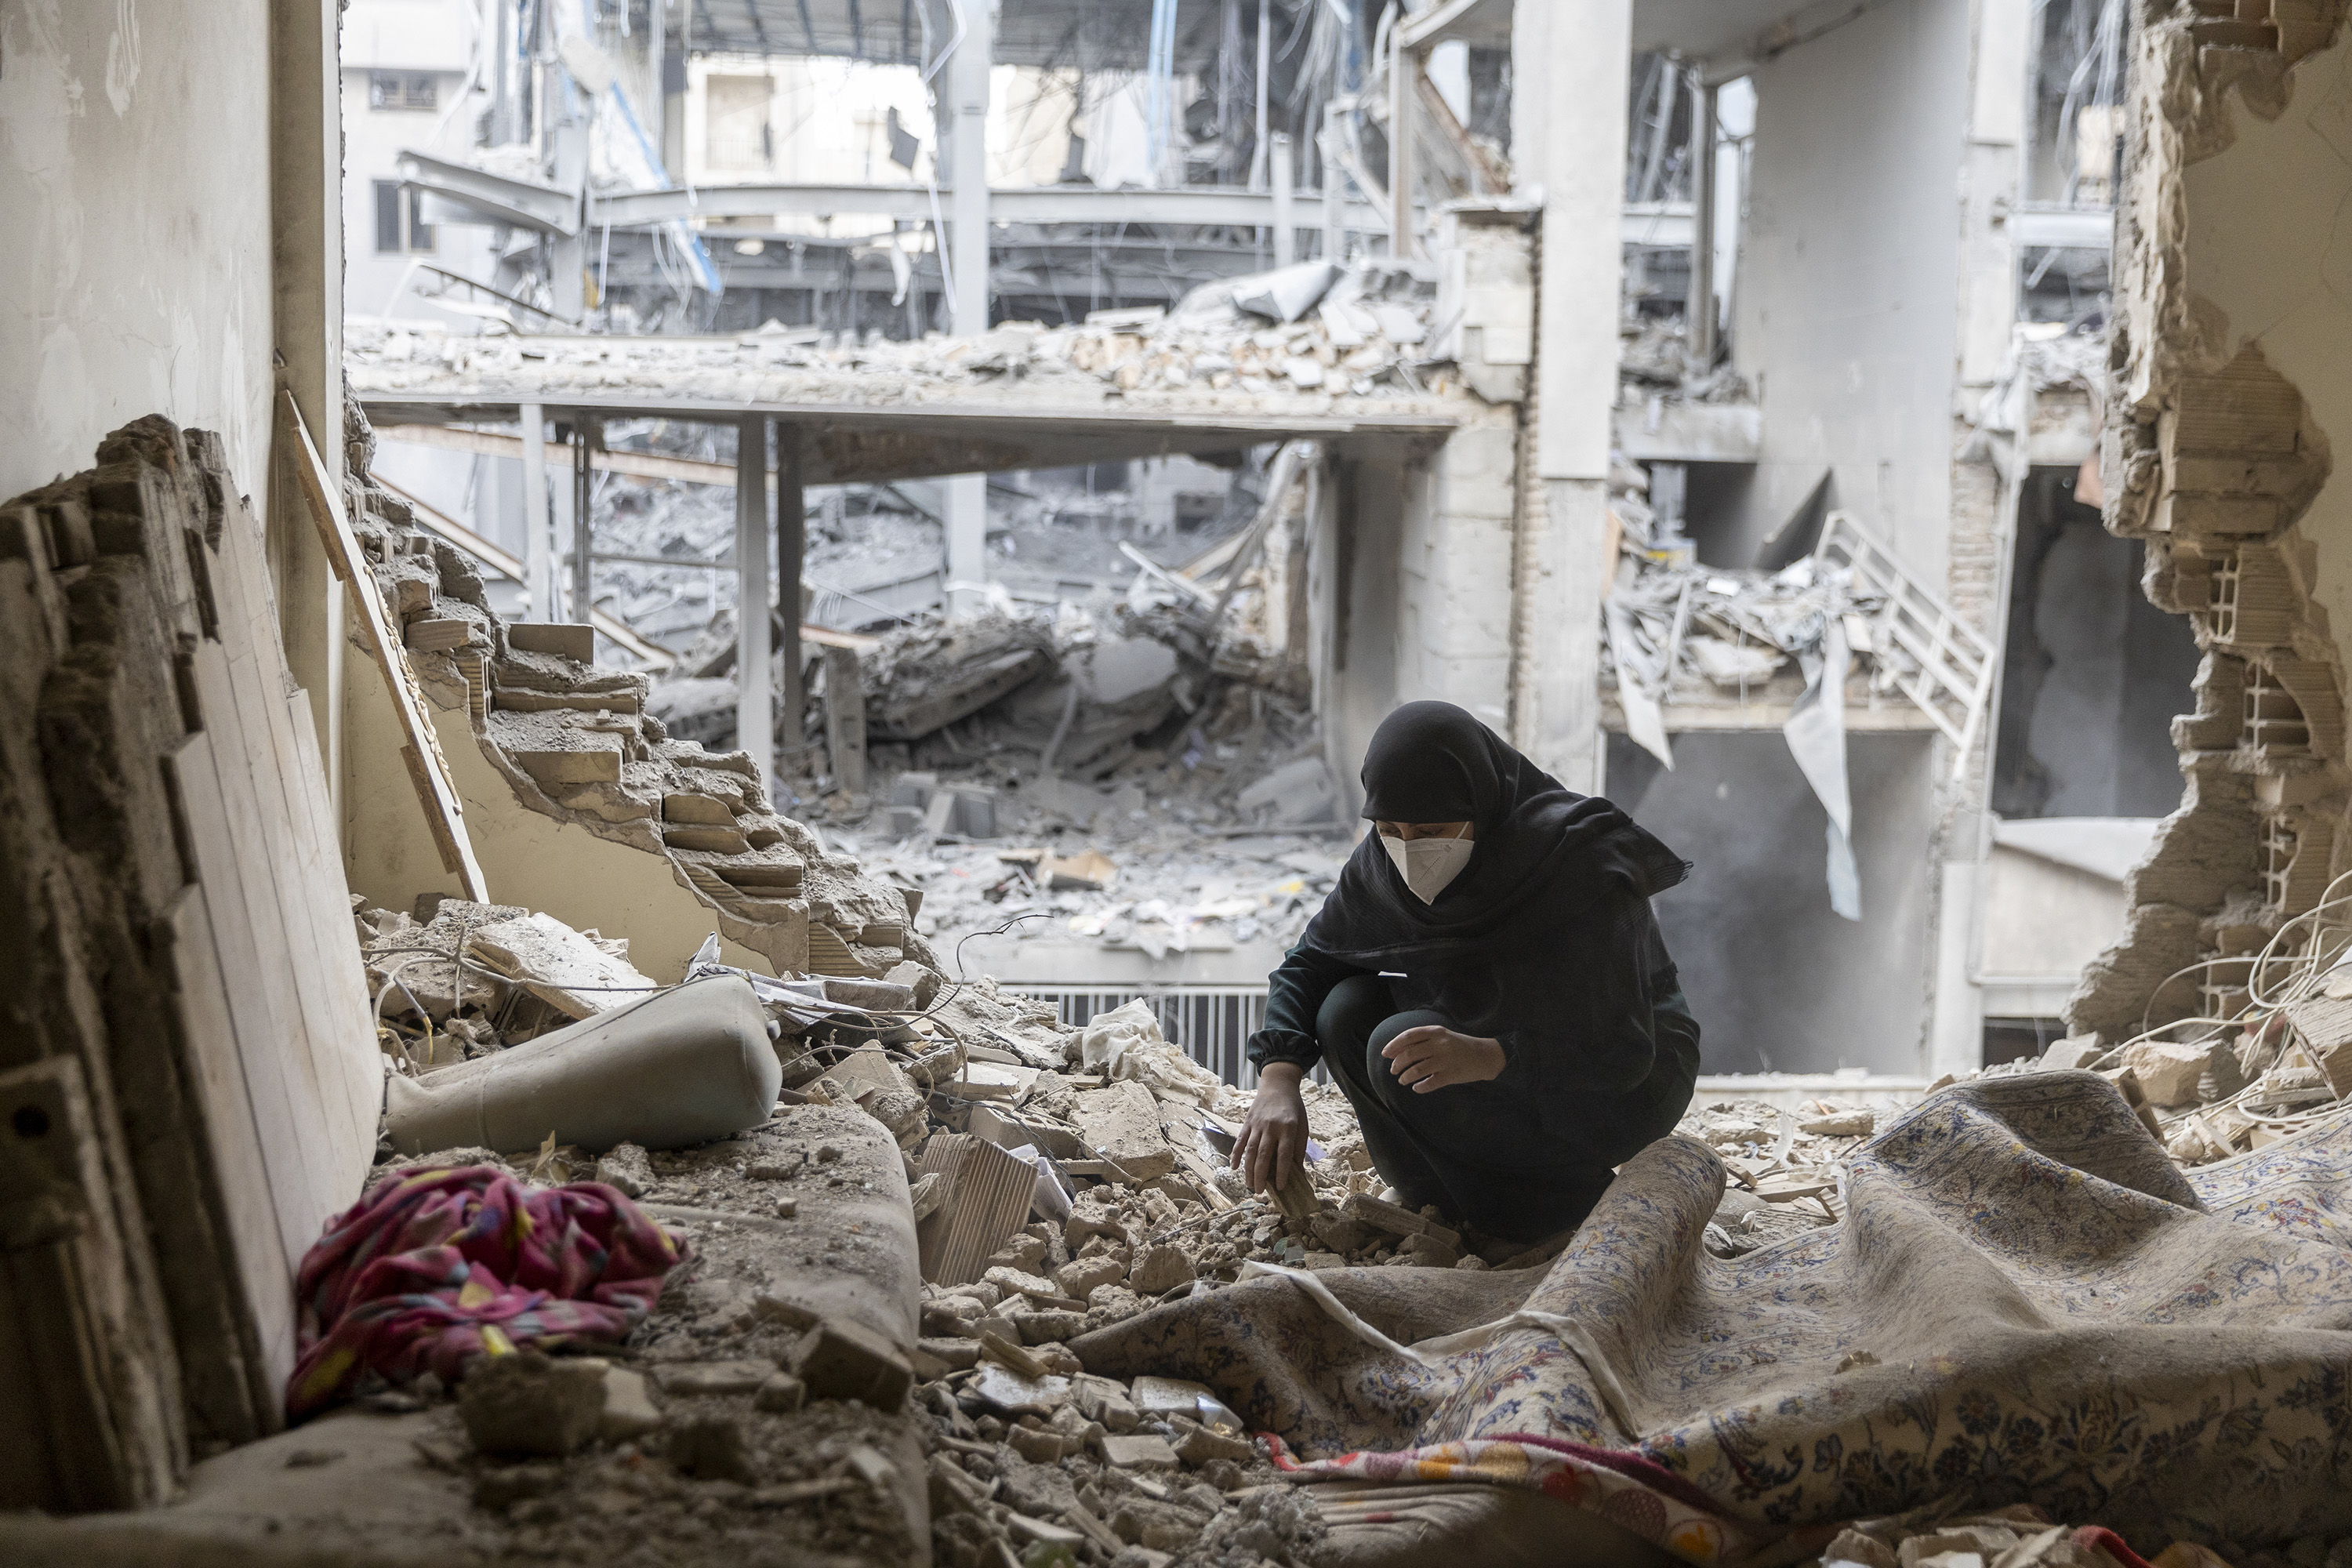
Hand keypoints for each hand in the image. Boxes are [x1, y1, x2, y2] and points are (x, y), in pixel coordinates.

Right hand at [1233, 1063, 1308, 1194]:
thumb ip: (1300, 1148)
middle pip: (1263, 1155)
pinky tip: (1233, 1168)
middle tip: (1260, 1192)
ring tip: (1249, 1185)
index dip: (1282, 1172)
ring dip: (1248, 1170)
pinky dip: (1235, 1155)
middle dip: (1261, 1176)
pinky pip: (1240, 1141)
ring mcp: (1257, 1125)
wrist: (1278, 1085)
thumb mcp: (1303, 1126)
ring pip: (1250, 1151)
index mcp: (1288, 1128)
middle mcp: (1271, 1127)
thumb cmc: (1294, 1108)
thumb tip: (1298, 1172)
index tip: (1281, 1187)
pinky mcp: (1247, 1123)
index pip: (1284, 1154)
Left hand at [1381, 1027, 1505, 1092]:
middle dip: (1397, 1064)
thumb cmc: (1458, 1045)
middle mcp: (1439, 1044)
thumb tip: (1396, 1050)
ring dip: (1405, 1077)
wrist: (1484, 1055)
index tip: (1385, 1053)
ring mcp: (1445, 1060)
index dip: (1393, 1045)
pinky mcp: (1451, 1075)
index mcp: (1435, 1032)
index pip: (1408, 1036)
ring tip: (1402, 1080)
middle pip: (1409, 1054)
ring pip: (1416, 1070)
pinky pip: (1429, 1083)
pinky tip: (1417, 1088)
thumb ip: (1422, 1040)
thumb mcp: (1441, 1035)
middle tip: (1393, 1070)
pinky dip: (1419, 1087)